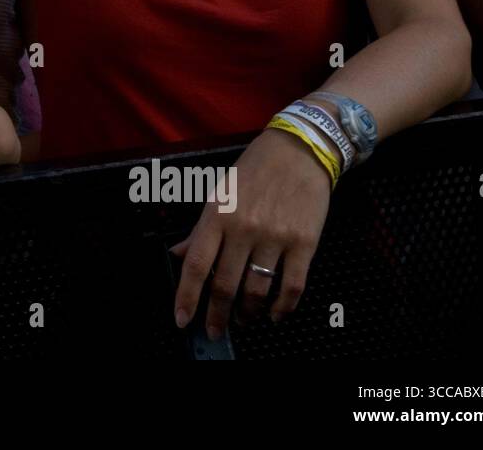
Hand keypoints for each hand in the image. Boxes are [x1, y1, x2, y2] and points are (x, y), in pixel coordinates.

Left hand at [170, 127, 331, 338]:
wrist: (299, 151)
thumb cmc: (253, 171)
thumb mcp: (218, 193)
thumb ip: (199, 229)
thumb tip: (177, 255)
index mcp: (217, 215)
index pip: (196, 265)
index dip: (187, 297)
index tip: (182, 320)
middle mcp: (244, 228)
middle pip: (226, 285)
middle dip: (217, 316)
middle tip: (215, 331)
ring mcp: (275, 237)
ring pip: (257, 290)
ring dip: (248, 314)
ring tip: (244, 321)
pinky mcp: (305, 243)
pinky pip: (293, 286)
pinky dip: (283, 308)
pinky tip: (275, 315)